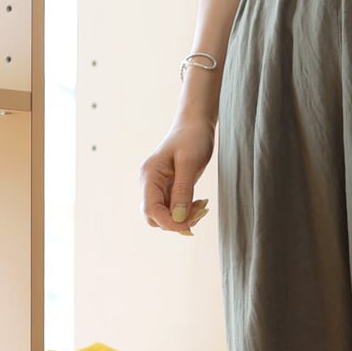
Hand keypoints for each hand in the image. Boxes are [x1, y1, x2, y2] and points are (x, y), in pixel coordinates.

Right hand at [139, 118, 216, 234]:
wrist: (195, 125)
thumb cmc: (192, 138)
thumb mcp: (189, 163)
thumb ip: (183, 191)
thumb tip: (178, 219)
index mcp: (149, 176)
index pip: (151, 210)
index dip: (169, 223)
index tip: (189, 226)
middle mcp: (149, 184)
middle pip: (155, 218)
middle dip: (177, 222)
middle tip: (199, 212)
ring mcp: (158, 188)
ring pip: (166, 216)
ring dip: (184, 218)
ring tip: (202, 206)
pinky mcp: (168, 190)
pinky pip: (174, 210)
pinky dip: (187, 212)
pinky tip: (200, 204)